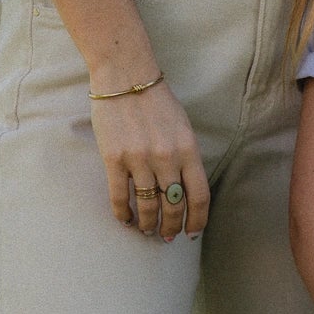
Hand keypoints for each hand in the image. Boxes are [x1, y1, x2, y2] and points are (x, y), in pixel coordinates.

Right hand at [89, 79, 210, 240]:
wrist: (126, 77)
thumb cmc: (157, 101)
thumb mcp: (183, 127)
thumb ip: (186, 156)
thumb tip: (186, 189)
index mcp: (188, 149)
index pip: (199, 196)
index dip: (197, 220)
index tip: (192, 232)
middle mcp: (166, 157)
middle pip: (173, 206)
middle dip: (170, 227)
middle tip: (166, 236)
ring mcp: (139, 159)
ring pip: (147, 206)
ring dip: (148, 224)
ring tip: (146, 230)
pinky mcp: (114, 159)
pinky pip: (120, 197)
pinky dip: (123, 214)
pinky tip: (126, 220)